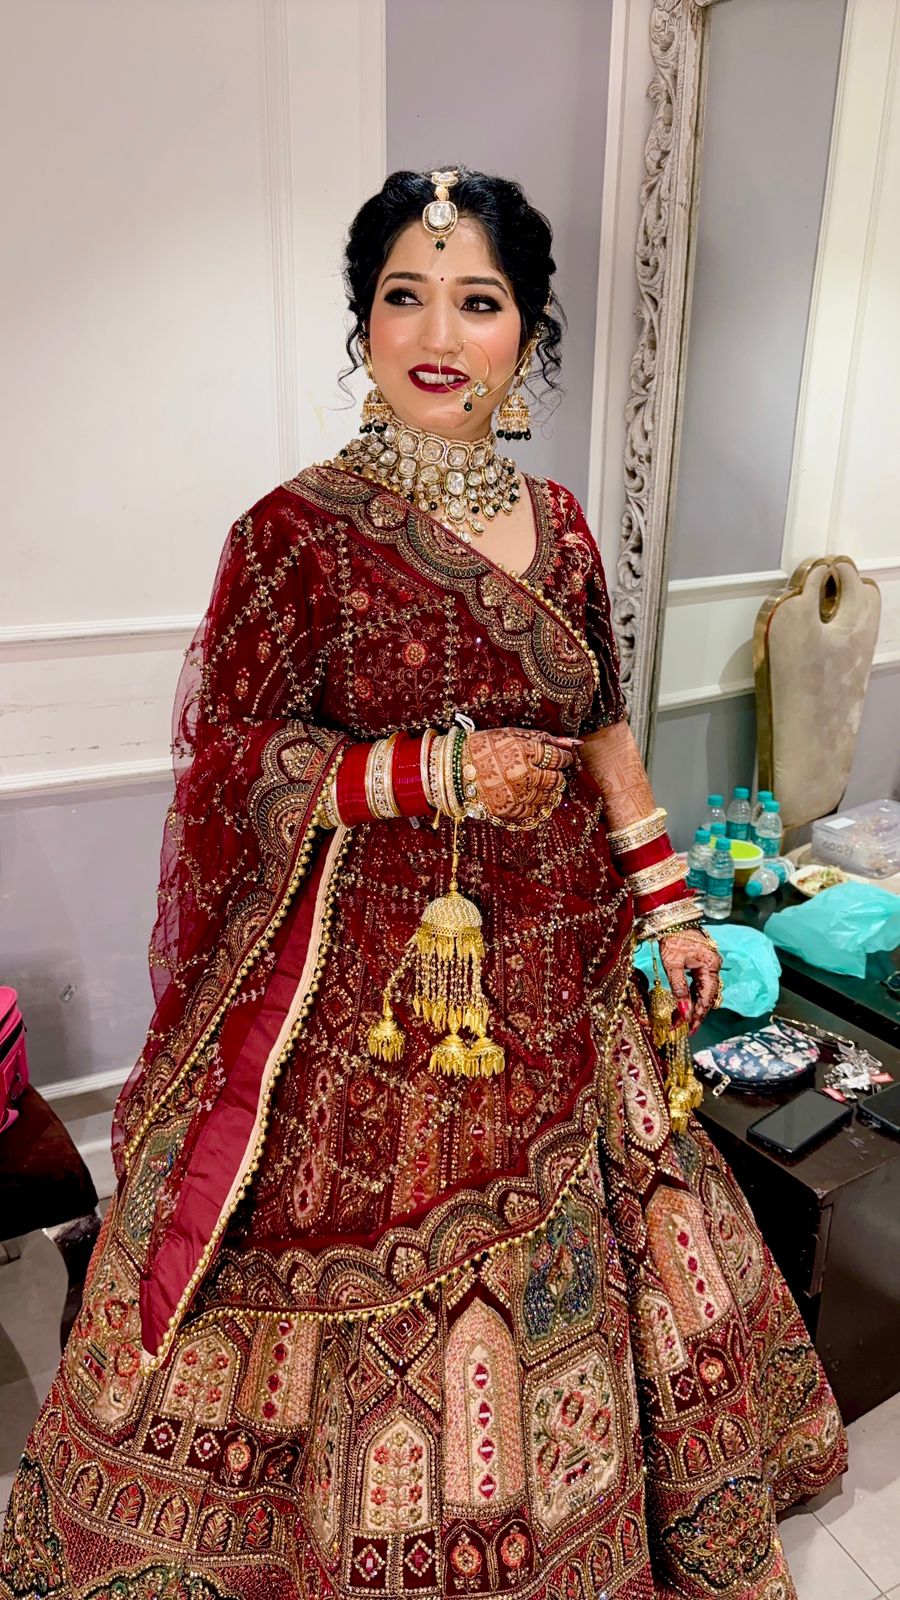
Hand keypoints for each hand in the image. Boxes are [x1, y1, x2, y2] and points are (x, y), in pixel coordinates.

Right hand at [465, 728, 579, 826]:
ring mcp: (516, 795)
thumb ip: (544, 738)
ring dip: (547, 790)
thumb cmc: (484, 747)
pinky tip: (527, 794)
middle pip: (557, 779)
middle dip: (556, 774)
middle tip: (548, 770)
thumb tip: (573, 742)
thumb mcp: (512, 735)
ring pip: (548, 797)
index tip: (561, 758)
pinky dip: (535, 803)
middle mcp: (523, 774)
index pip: (558, 758)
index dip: (563, 758)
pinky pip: (533, 811)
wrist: (454, 769)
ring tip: (536, 782)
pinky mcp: (508, 810)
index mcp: (525, 751)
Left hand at [659, 929, 722, 1032]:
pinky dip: (692, 995)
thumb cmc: (672, 937)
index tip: (688, 1029)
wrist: (671, 918)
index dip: (698, 1015)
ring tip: (682, 1021)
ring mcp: (709, 964)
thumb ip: (679, 989)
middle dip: (696, 1014)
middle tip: (683, 1030)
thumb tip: (684, 1013)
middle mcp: (714, 966)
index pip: (707, 997)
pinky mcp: (702, 963)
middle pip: (708, 997)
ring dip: (694, 1006)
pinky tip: (684, 1005)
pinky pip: (700, 984)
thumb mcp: (672, 964)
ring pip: (704, 992)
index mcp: (711, 965)